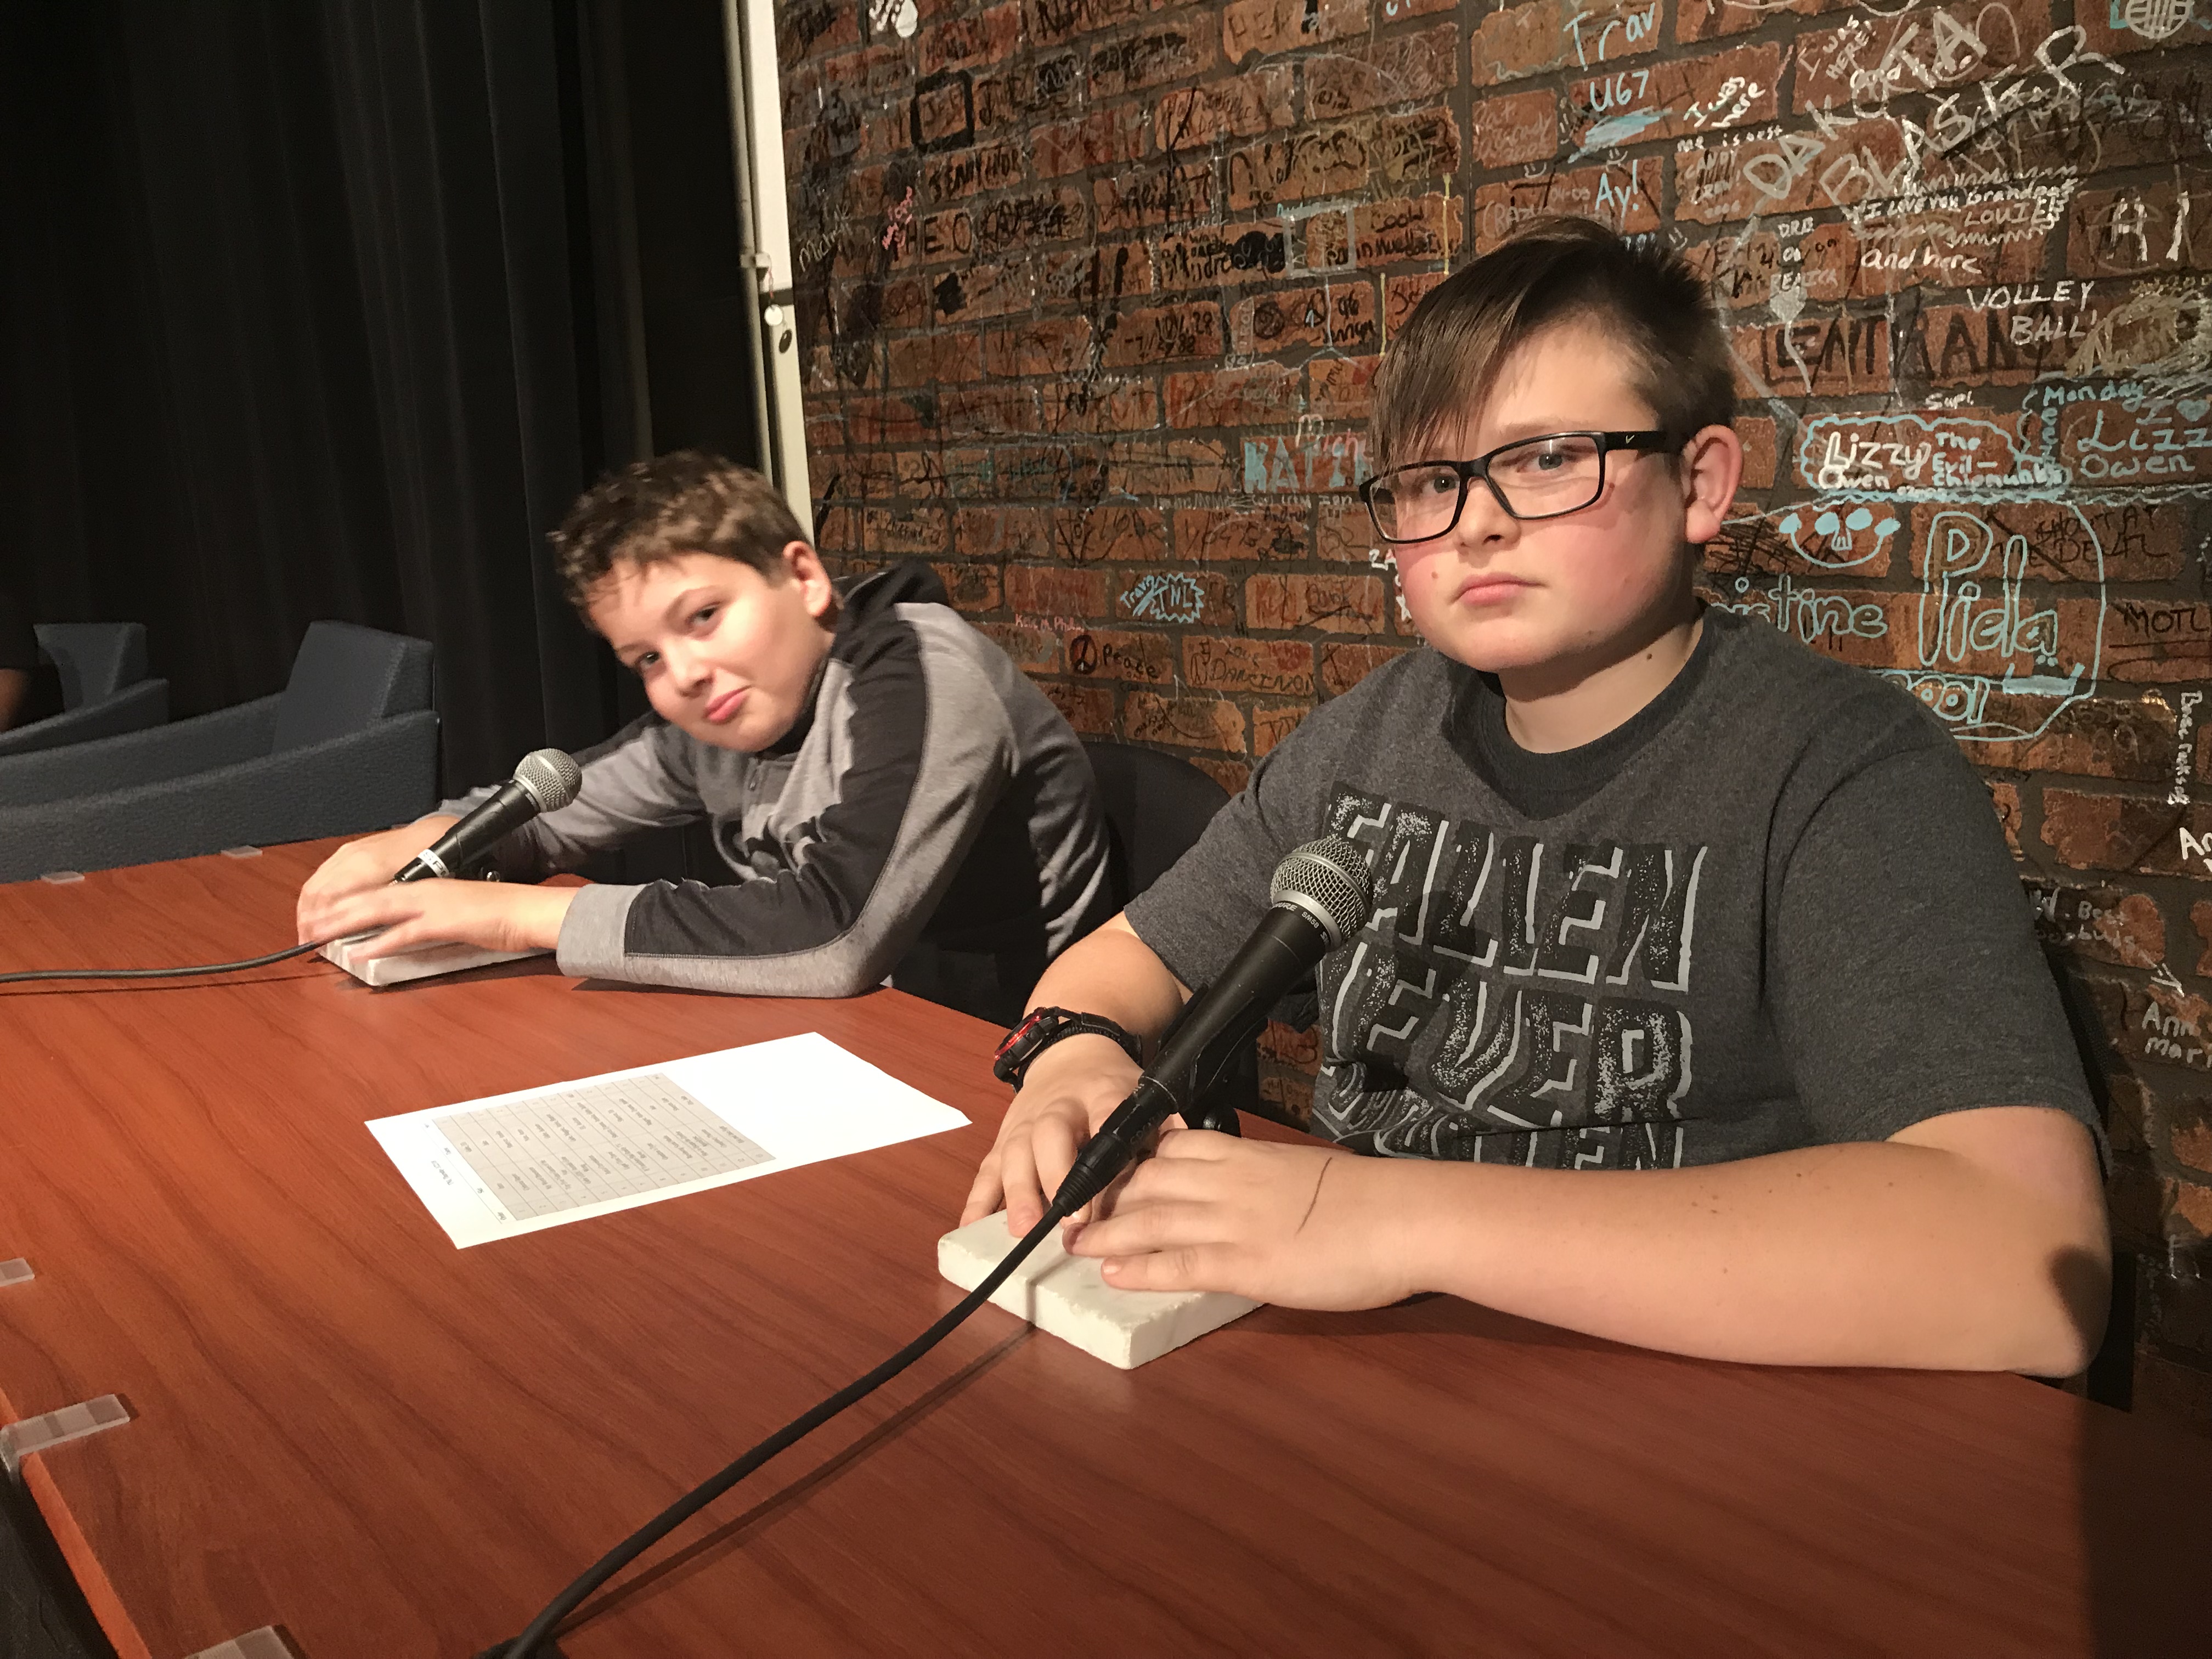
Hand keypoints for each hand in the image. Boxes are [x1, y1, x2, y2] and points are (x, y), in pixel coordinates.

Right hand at [296, 817, 457, 942]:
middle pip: (316, 890)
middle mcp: (351, 857)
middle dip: (306, 917)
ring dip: (307, 907)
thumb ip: (379, 902)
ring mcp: (347, 852)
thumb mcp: (407, 887)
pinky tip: (316, 908)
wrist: (428, 834)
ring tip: (307, 929)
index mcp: (366, 867)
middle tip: (306, 939)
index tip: (313, 940)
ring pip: (315, 881)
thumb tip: (356, 923)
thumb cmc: (423, 861)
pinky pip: (322, 873)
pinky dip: (315, 893)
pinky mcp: (347, 851)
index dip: (318, 920)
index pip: (328, 896)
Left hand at [302, 878, 577, 958]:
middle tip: (306, 928)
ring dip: (344, 924)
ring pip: (377, 911)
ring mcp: (431, 905)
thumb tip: (402, 932)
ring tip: (318, 936)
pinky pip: (404, 933)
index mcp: (424, 885)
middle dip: (333, 914)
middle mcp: (422, 890)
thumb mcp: (455, 910)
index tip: (322, 918)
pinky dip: (379, 942)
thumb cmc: (496, 912)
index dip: (345, 905)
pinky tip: (359, 952)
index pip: (375, 892)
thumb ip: (426, 917)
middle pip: (366, 899)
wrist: (526, 910)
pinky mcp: (443, 922)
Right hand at [961, 1033, 1142, 1234]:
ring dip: (1018, 1193)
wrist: (1070, 1054)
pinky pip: (986, 1170)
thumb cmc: (1111, 1088)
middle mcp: (1057, 1107)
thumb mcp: (1141, 1096)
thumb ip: (1161, 1129)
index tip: (1114, 1177)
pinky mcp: (1002, 1140)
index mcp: (1101, 1092)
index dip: (1107, 1140)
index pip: (1106, 1111)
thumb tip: (1182, 1164)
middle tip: (1069, 1221)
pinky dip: (978, 1200)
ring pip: (1015, 1154)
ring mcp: (1024, 1124)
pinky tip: (972, 1228)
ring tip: (1024, 1229)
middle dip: (1057, 1177)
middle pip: (1051, 1135)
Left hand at [1064, 1130, 1417, 1310]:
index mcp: (1246, 1155)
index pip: (1171, 1149)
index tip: (1102, 1173)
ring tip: (1072, 1244)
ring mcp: (1233, 1223)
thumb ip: (1271, 1178)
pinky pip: (1180, 1264)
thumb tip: (1259, 1191)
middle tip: (1070, 1211)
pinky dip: (1141, 1268)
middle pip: (1148, 1181)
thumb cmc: (1369, 1197)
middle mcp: (1229, 1183)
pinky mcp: (1245, 1264)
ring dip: (1106, 1232)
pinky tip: (1114, 1274)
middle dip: (1104, 1196)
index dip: (1131, 1162)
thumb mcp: (1308, 1172)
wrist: (1403, 1216)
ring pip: (1151, 1220)